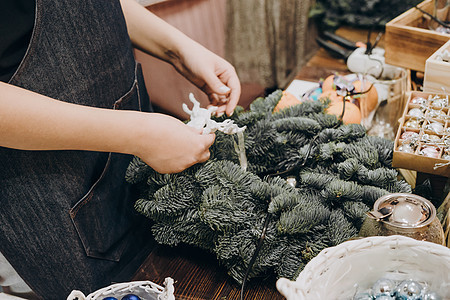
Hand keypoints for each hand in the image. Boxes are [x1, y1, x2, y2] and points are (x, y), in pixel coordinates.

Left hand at [120, 1, 240, 115]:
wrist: (179, 53)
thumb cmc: (195, 56)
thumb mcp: (205, 71)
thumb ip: (215, 84)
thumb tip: (227, 94)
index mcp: (228, 72)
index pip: (235, 89)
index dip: (233, 101)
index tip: (228, 111)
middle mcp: (224, 79)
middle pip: (229, 96)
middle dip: (225, 106)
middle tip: (218, 114)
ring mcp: (215, 84)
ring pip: (222, 99)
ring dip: (219, 107)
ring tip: (212, 113)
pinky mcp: (207, 87)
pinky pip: (213, 99)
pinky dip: (212, 105)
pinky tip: (208, 109)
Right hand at [134, 113, 214, 173]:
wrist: (140, 135)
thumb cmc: (160, 126)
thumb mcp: (181, 125)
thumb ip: (192, 132)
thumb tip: (199, 133)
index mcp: (198, 144)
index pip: (210, 141)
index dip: (208, 136)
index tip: (206, 134)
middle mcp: (191, 158)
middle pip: (204, 156)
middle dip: (202, 148)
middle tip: (195, 141)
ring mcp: (180, 166)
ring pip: (189, 161)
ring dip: (187, 154)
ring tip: (175, 144)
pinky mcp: (169, 170)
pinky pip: (176, 165)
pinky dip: (175, 159)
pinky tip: (166, 151)